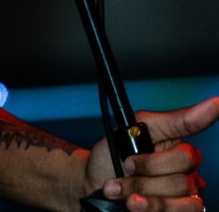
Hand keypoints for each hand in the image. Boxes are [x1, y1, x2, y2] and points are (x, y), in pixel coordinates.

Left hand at [84, 97, 218, 211]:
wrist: (97, 186)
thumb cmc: (114, 157)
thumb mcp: (129, 131)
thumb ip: (156, 123)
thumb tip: (182, 104)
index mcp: (173, 141)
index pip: (190, 125)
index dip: (205, 113)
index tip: (217, 102)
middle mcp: (187, 166)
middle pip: (185, 164)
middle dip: (149, 167)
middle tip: (127, 165)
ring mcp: (188, 192)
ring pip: (184, 192)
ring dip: (146, 190)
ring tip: (122, 191)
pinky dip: (154, 207)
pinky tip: (135, 204)